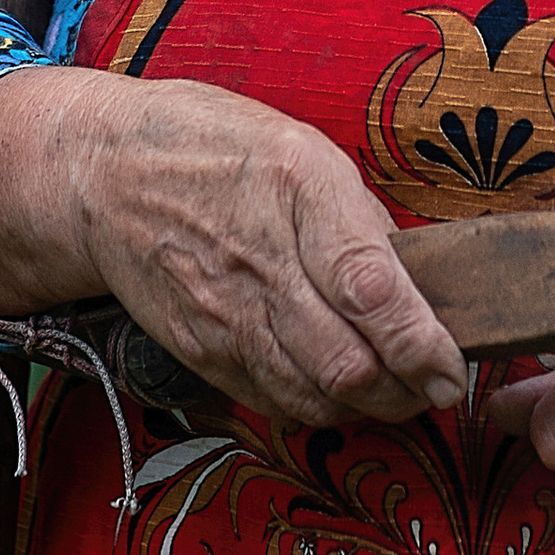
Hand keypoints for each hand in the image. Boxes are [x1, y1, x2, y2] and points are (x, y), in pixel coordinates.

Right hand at [0, 64, 465, 425]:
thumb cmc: (211, 145)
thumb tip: (414, 285)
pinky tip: (336, 391)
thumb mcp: (300, 148)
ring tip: (396, 395)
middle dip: (407, 393)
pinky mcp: (199, 348)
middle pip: (347, 364)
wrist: (101, 171)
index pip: (371, 290)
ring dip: (366, 409)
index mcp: (299, 188)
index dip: (422, 344)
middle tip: (435, 388)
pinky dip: (314, 408)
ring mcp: (223, 311)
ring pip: (312, 396)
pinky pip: (270, 400)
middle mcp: (260, 257)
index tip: (453, 369)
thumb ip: (357, 219)